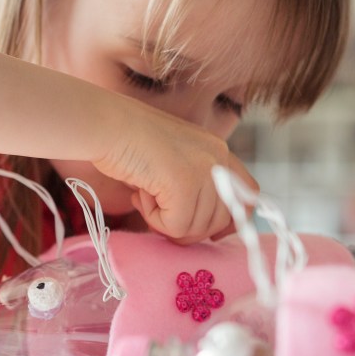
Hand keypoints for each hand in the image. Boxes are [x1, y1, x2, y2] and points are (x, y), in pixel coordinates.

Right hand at [95, 107, 257, 244]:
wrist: (106, 125)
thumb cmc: (129, 142)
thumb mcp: (173, 162)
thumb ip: (194, 186)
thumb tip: (202, 229)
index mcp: (218, 150)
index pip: (248, 194)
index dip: (231, 220)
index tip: (206, 230)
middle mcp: (218, 158)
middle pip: (221, 220)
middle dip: (188, 227)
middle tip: (158, 210)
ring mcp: (204, 170)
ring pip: (196, 227)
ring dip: (166, 221)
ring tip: (145, 194)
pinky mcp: (186, 183)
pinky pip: (177, 226)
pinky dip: (154, 220)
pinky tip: (140, 194)